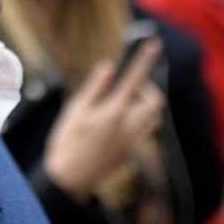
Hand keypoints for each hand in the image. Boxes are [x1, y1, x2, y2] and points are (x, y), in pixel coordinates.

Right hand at [42, 40, 165, 202]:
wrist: (69, 179)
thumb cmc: (67, 142)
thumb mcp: (75, 110)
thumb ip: (95, 87)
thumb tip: (108, 67)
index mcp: (113, 112)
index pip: (135, 79)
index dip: (145, 59)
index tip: (154, 44)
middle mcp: (128, 126)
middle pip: (155, 100)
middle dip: (148, 89)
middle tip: (130, 87)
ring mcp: (132, 140)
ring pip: (154, 116)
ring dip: (146, 104)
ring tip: (124, 103)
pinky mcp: (131, 151)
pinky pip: (146, 130)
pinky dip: (140, 119)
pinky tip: (120, 122)